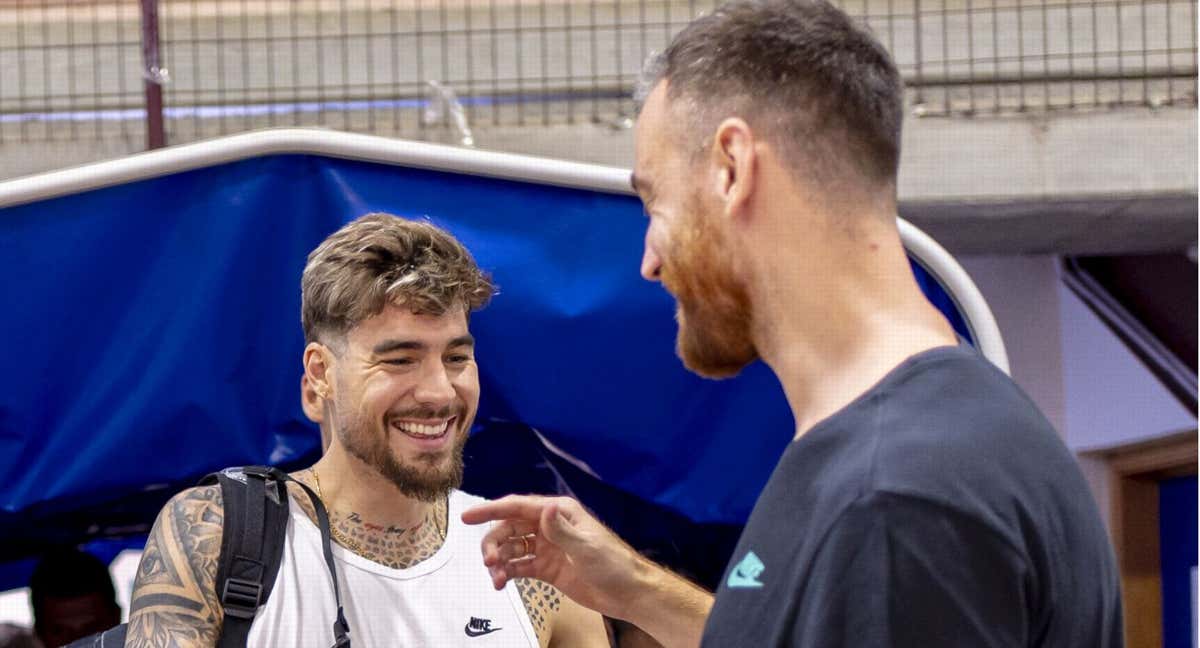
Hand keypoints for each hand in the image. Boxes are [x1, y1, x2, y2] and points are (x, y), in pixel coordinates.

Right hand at [461, 494, 645, 620]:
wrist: (627, 592)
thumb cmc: (613, 563)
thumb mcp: (586, 546)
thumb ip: (562, 530)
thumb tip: (543, 510)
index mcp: (558, 512)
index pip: (518, 506)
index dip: (491, 509)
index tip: (467, 516)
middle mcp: (549, 526)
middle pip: (510, 528)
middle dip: (495, 542)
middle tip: (489, 560)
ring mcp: (546, 547)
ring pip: (512, 547)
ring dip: (499, 559)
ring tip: (495, 576)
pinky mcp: (546, 568)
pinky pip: (519, 566)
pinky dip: (507, 573)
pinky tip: (500, 582)